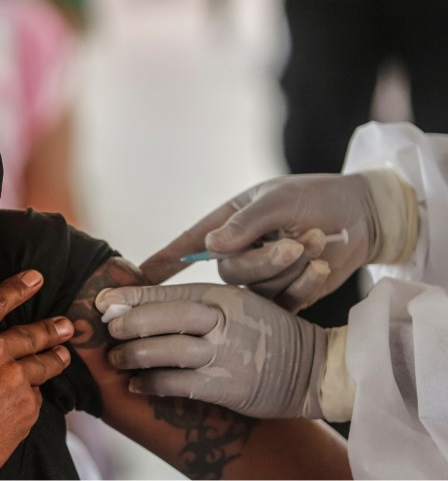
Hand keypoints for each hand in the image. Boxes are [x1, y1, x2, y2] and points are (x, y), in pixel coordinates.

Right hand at [0, 270, 73, 479]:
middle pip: (30, 332)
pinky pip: (35, 396)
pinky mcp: (26, 408)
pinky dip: (31, 397)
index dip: (18, 287)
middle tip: (65, 324)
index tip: (34, 279)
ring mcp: (12, 380)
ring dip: (55, 357)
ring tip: (63, 354)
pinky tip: (21, 404)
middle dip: (51, 327)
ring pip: (43, 362)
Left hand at [96, 284, 327, 418]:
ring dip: (134, 355)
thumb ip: (198, 303)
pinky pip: (179, 383)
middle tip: (106, 328)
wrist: (315, 367)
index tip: (102, 300)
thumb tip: (144, 303)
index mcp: (222, 296)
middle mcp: (222, 321)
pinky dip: (153, 384)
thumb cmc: (267, 333)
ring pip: (167, 351)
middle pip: (164, 317)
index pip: (168, 293)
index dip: (131, 296)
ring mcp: (226, 354)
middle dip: (129, 322)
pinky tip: (137, 385)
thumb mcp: (238, 304)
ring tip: (116, 359)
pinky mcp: (227, 386)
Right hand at [139, 174, 376, 310]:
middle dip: (264, 261)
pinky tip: (319, 265)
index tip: (136, 278)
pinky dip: (304, 284)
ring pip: (258, 289)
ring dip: (290, 268)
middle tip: (294, 243)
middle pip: (229, 273)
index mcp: (228, 225)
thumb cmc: (316, 197)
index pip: (187, 245)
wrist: (363, 216)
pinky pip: (284, 303)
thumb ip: (245, 224)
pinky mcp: (287, 297)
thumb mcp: (278, 200)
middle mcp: (239, 254)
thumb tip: (210, 248)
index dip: (162, 261)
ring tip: (316, 240)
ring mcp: (262, 278)